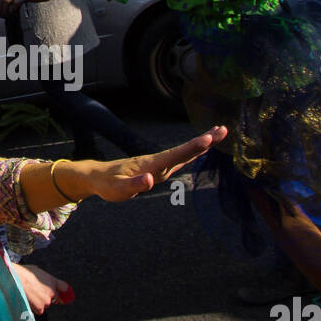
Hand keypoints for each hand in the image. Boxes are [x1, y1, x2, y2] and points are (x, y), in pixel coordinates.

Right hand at [11, 263, 73, 314]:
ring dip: (40, 302)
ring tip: (30, 295)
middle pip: (55, 298)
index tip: (60, 293)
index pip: (65, 288)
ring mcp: (47, 301)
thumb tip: (46, 284)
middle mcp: (53, 292)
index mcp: (53, 281)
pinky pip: (39, 310)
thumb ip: (46, 279)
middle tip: (36, 292)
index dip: (62, 290)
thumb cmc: (23, 273)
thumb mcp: (38, 271)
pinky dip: (34, 307)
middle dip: (47, 296)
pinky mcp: (40, 308)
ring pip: (46, 304)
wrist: (14, 279)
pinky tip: (28, 300)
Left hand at [64, 126, 227, 201]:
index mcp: (150, 164)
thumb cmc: (107, 185)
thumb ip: (134, 185)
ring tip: (219, 133)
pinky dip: (193, 151)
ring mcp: (158, 163)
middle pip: (184, 150)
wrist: (98, 177)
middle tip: (223, 130)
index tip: (209, 139)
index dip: (192, 148)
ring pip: (184, 152)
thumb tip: (151, 180)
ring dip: (202, 144)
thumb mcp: (118, 190)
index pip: (175, 155)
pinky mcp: (158, 167)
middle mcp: (157, 161)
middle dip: (204, 140)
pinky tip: (202, 149)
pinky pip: (179, 158)